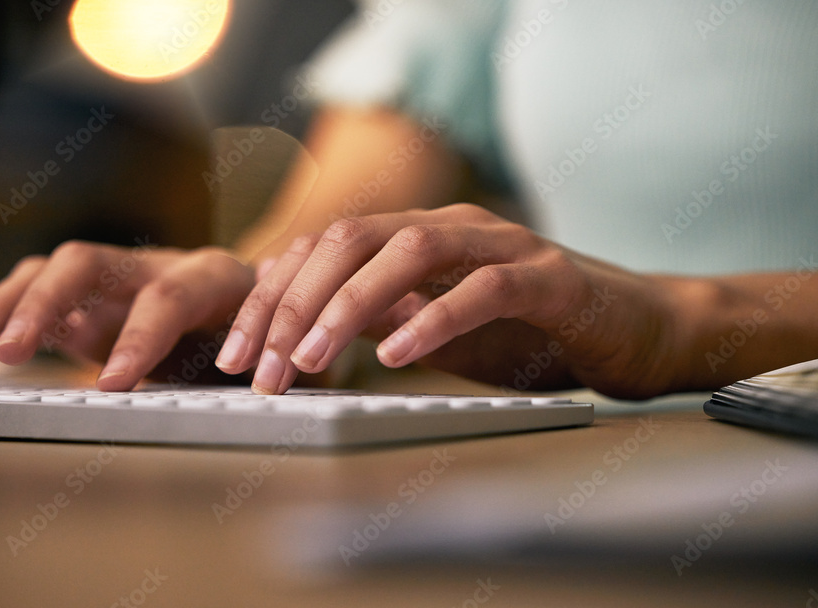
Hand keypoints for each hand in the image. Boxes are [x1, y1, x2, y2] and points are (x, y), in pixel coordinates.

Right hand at [0, 241, 254, 389]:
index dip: (141, 339)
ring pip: (47, 274)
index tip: (112, 386)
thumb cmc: (263, 343)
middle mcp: (155, 265)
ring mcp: (114, 276)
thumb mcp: (262, 358)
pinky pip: (30, 296)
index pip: (168, 297)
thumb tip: (210, 387)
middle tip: (6, 353)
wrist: (257, 311)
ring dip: (1, 311)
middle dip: (42, 304)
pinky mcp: (84, 297)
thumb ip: (239, 368)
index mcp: (212, 277)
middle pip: (86, 262)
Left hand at [215, 204, 687, 397]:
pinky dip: (433, 318)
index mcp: (416, 235)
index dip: (272, 297)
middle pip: (350, 239)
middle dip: (293, 303)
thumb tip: (298, 331)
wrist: (636, 328)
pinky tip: (395, 353)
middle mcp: (451, 227)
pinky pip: (482, 287)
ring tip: (308, 359)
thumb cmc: (530, 332)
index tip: (237, 352)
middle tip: (258, 366)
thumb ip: (377, 318)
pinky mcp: (549, 277)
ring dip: (347, 304)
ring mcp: (502, 244)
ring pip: (408, 249)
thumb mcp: (435, 329)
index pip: (323, 249)